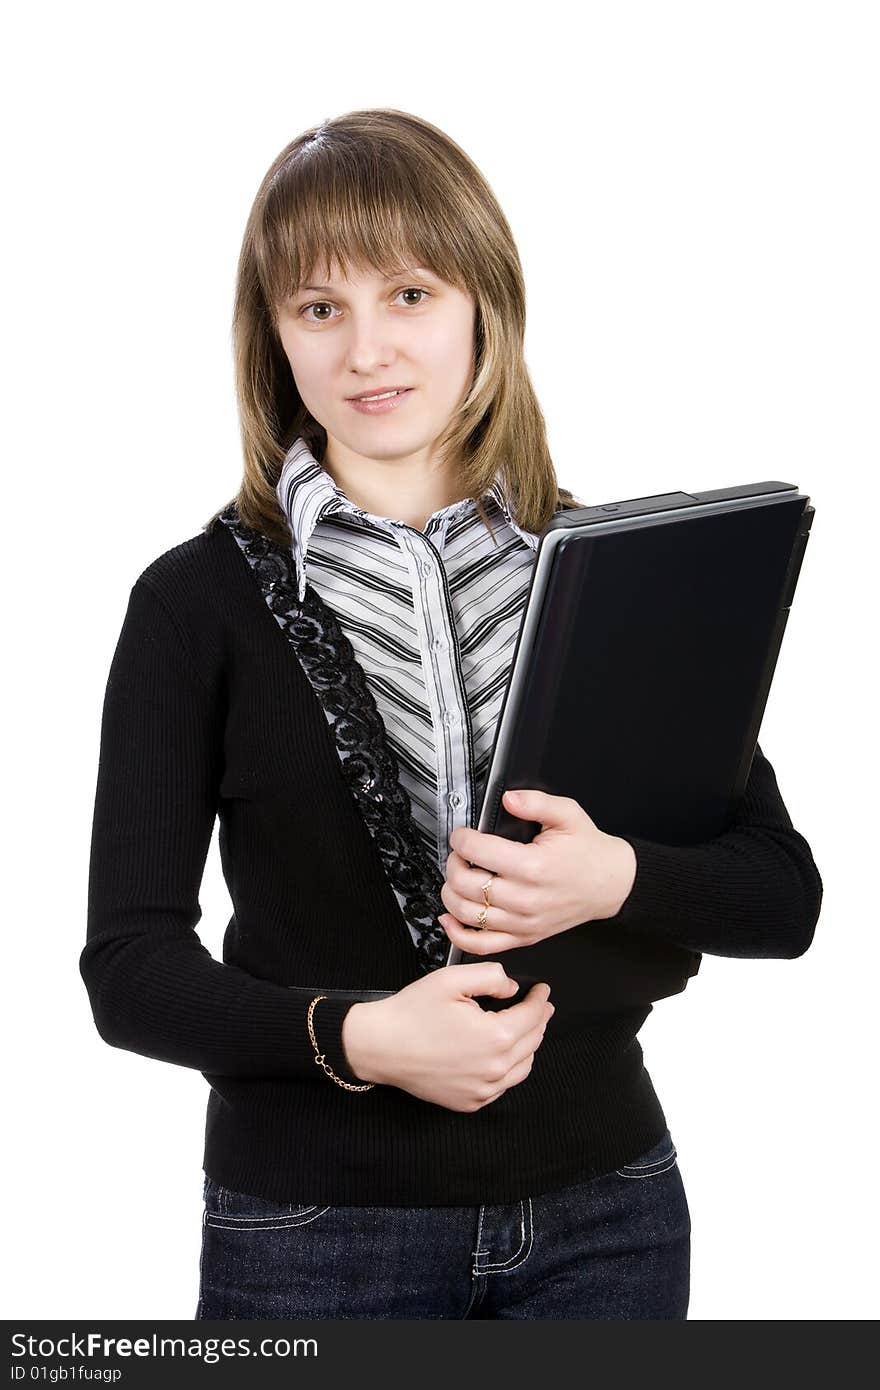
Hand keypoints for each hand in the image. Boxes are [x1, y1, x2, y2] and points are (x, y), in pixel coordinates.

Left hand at [438, 789, 637, 954]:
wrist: (611, 884)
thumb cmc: (589, 851)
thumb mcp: (568, 814)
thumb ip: (536, 802)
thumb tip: (508, 799)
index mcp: (533, 865)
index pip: (478, 851)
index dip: (461, 839)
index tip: (461, 835)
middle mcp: (526, 898)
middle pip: (466, 883)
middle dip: (453, 863)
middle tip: (458, 854)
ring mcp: (524, 922)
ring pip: (467, 914)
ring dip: (451, 893)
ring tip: (456, 878)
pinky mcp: (524, 937)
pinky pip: (482, 945)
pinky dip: (459, 934)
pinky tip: (450, 919)